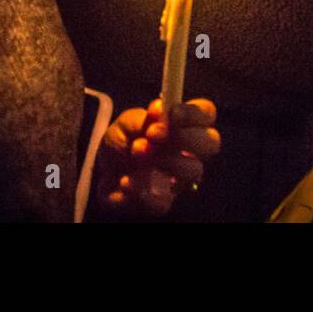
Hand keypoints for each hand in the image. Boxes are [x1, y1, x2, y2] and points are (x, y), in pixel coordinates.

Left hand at [97, 98, 220, 217]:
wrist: (100, 174)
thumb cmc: (121, 143)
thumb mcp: (125, 124)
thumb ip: (142, 118)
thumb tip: (159, 110)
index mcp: (183, 126)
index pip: (206, 113)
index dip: (195, 112)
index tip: (172, 112)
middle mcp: (188, 152)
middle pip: (212, 142)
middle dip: (188, 136)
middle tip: (155, 135)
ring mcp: (180, 179)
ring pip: (194, 170)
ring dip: (163, 159)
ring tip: (136, 153)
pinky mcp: (164, 202)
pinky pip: (163, 200)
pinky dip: (140, 187)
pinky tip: (126, 181)